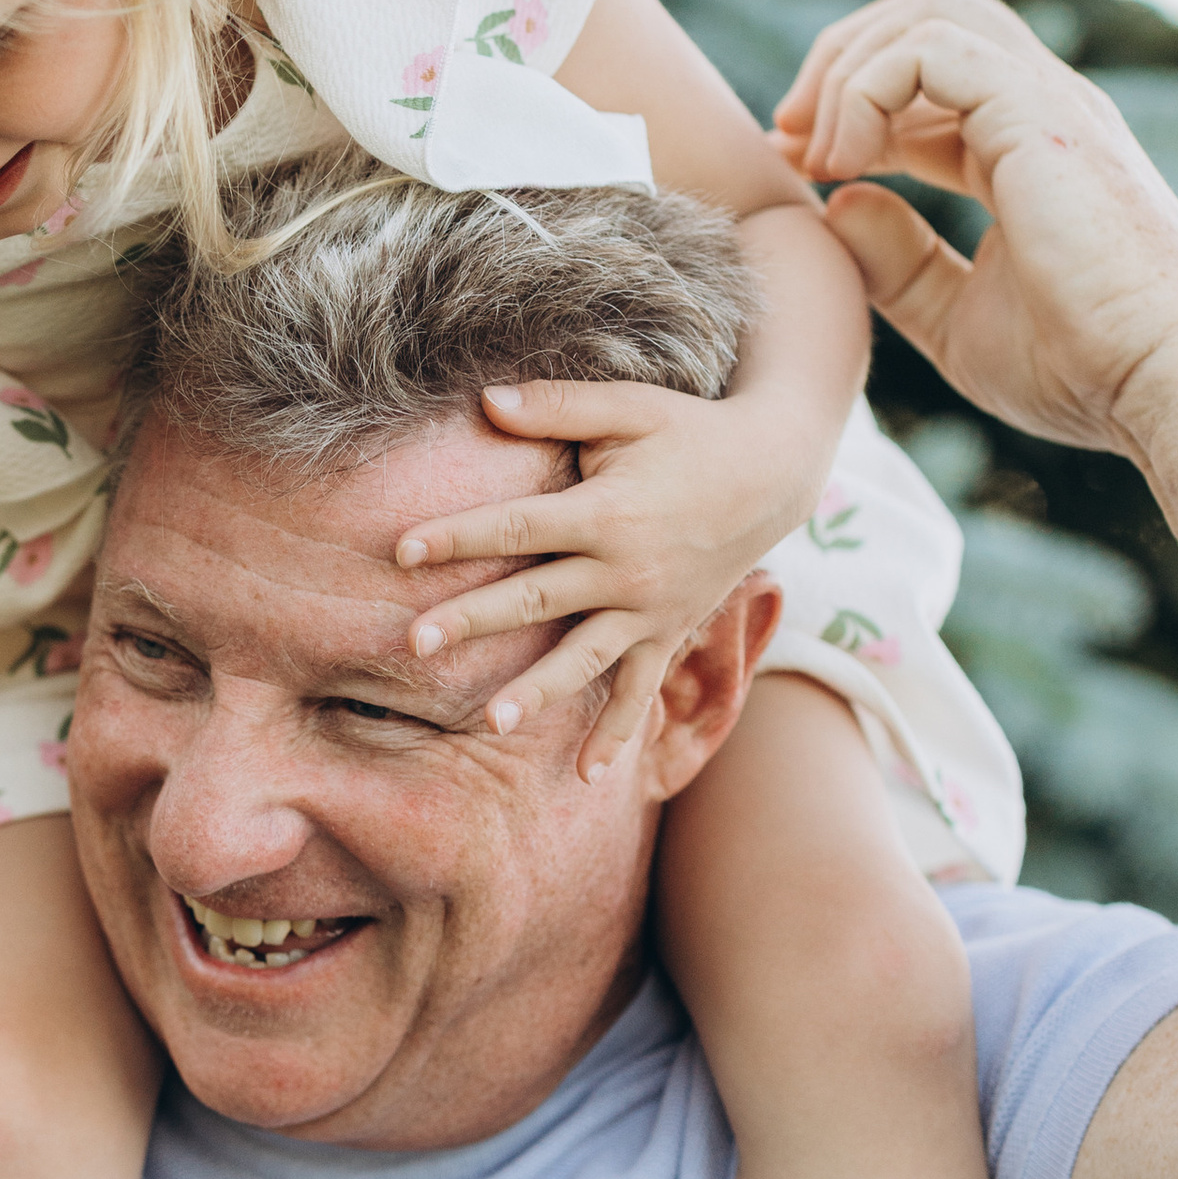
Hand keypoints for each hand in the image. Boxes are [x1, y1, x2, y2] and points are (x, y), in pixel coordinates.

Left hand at [391, 378, 814, 778]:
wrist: (774, 471)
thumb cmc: (690, 430)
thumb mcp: (629, 406)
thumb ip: (557, 406)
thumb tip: (484, 401)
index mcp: (607, 512)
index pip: (518, 527)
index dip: (459, 537)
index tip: (402, 550)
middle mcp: (626, 570)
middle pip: (536, 599)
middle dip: (473, 621)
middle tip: (413, 642)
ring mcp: (650, 609)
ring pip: (584, 657)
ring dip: (538, 691)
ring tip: (490, 722)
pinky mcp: (669, 632)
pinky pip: (643, 691)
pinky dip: (619, 733)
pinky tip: (587, 777)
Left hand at [771, 0, 1177, 463]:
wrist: (1160, 386)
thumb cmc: (1082, 370)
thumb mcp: (956, 319)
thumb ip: (897, 263)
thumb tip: (837, 201)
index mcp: (1027, 147)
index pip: (928, 80)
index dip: (848, 107)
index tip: (795, 165)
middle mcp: (1040, 108)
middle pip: (928, 18)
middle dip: (840, 61)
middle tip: (787, 137)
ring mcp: (1045, 102)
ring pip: (931, 13)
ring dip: (849, 68)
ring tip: (814, 152)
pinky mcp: (1038, 112)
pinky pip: (931, 48)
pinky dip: (867, 88)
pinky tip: (846, 162)